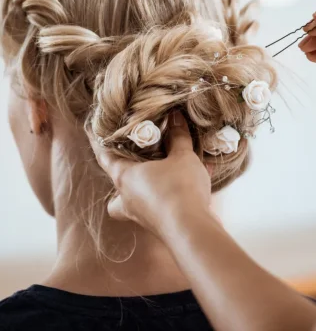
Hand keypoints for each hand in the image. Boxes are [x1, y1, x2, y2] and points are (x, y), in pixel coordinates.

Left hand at [90, 111, 210, 238]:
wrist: (192, 230)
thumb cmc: (179, 188)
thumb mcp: (182, 156)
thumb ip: (178, 136)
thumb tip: (175, 116)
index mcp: (125, 177)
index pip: (105, 157)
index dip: (100, 144)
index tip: (93, 133)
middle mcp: (128, 198)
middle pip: (115, 187)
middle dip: (122, 176)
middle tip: (133, 163)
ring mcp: (142, 215)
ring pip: (134, 202)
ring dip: (145, 189)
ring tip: (162, 176)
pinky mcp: (158, 226)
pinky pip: (160, 207)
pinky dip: (171, 197)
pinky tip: (191, 187)